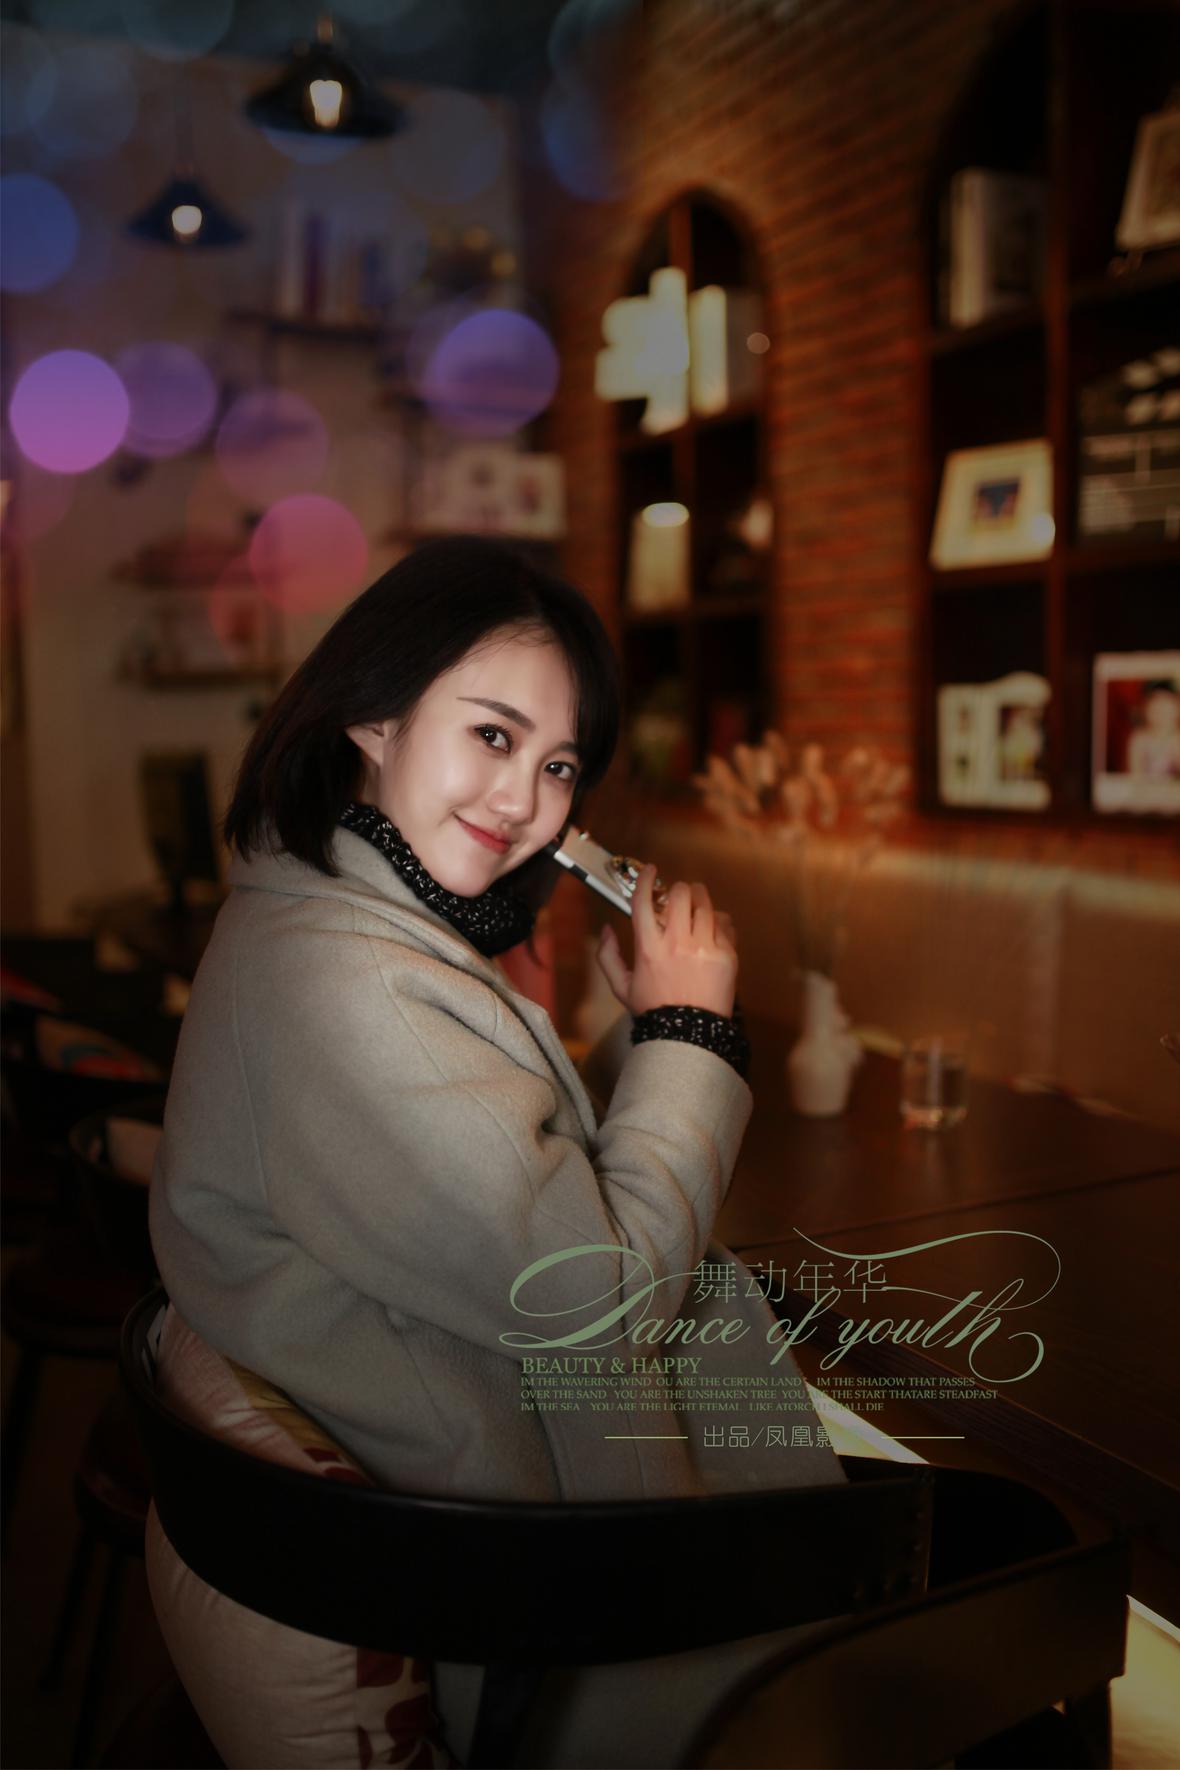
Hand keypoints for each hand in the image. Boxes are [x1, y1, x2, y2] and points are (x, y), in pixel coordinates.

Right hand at [596, 866, 737, 1017]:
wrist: (689, 1034)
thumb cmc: (655, 1010)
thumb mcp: (621, 987)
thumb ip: (608, 957)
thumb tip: (607, 929)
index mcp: (648, 948)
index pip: (644, 901)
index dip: (646, 879)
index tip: (650, 870)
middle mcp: (676, 943)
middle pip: (680, 894)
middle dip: (679, 889)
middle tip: (679, 895)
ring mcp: (704, 947)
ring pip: (705, 904)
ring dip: (700, 899)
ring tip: (698, 905)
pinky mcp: (726, 955)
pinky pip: (725, 924)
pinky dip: (719, 921)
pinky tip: (713, 929)